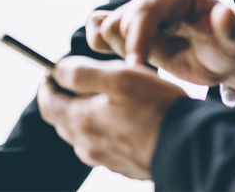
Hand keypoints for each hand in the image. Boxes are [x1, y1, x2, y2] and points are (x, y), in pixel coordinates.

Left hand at [36, 56, 186, 179]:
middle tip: (76, 81)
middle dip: (64, 98)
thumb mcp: (120, 77)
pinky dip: (102, 128)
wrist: (188, 146)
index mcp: (81, 121)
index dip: (46, 85)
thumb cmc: (156, 107)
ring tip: (103, 96)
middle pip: (62, 120)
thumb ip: (82, 72)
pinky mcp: (121, 164)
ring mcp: (104, 158)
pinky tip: (121, 118)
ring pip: (82, 133)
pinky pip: (101, 144)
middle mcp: (87, 144)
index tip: (50, 73)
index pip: (47, 103)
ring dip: (83, 114)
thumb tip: (58, 70)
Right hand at [88, 0, 234, 90]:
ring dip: (130, 51)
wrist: (220, 58)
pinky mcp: (125, 20)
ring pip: (106, 30)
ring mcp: (137, 3)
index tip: (138, 66)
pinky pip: (97, 29)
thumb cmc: (229, 49)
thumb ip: (232, 29)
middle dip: (143, 50)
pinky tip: (136, 58)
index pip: (145, 10)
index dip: (137, 40)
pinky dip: (105, 48)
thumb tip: (224, 13)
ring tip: (164, 55)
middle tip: (176, 55)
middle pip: (122, 22)